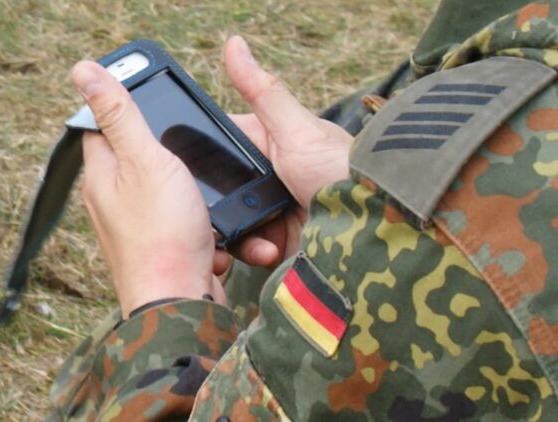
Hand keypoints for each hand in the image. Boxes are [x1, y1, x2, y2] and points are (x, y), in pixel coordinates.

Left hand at [72, 61, 225, 317]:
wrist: (182, 301)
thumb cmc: (163, 234)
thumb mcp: (146, 161)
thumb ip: (121, 116)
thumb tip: (84, 70)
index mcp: (104, 175)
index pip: (104, 126)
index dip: (128, 107)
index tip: (157, 98)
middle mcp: (116, 201)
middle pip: (143, 158)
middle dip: (174, 153)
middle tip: (199, 150)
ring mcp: (142, 227)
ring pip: (173, 192)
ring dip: (197, 192)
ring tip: (212, 194)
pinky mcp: (168, 248)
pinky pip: (189, 223)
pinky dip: (206, 223)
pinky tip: (216, 229)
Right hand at [214, 36, 352, 270]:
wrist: (373, 225)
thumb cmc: (341, 170)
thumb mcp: (298, 130)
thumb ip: (263, 92)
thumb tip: (234, 43)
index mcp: (274, 143)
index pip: (225, 145)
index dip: (204, 156)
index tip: (184, 168)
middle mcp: (273, 176)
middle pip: (225, 188)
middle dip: (215, 203)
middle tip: (207, 213)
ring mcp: (276, 209)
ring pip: (233, 220)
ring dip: (235, 232)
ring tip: (252, 238)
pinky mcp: (283, 241)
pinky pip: (251, 247)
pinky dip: (253, 250)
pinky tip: (268, 251)